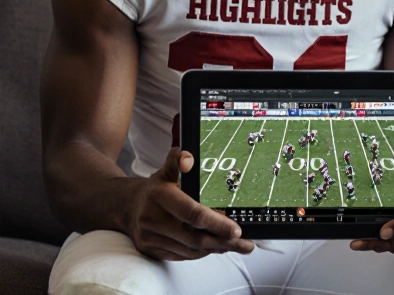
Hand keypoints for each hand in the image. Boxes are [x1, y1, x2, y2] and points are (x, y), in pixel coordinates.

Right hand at [124, 148, 254, 260]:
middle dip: (223, 242)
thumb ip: (178, 161)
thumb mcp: (166, 171)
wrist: (126, 206)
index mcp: (160, 196)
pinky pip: (181, 256)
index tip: (236, 230)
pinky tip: (214, 248)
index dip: (217, 223)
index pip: (193, 214)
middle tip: (245, 244)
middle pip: (194, 238)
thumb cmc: (155, 189)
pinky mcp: (151, 250)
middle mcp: (152, 219)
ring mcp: (150, 237)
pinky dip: (200, 253)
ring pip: (189, 250)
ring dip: (215, 250)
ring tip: (234, 246)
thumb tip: (188, 158)